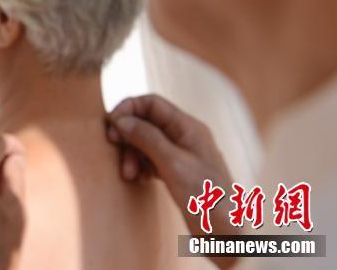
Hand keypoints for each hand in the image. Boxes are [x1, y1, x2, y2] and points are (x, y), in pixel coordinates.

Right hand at [106, 95, 234, 236]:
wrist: (224, 233)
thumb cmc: (206, 196)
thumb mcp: (173, 164)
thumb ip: (147, 138)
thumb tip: (121, 120)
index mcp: (189, 127)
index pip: (152, 103)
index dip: (129, 108)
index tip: (112, 123)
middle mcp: (184, 136)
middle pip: (146, 122)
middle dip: (128, 134)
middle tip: (113, 146)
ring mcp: (180, 155)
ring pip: (145, 142)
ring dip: (131, 154)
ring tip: (128, 174)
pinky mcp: (176, 172)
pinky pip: (150, 159)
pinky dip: (140, 166)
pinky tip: (139, 179)